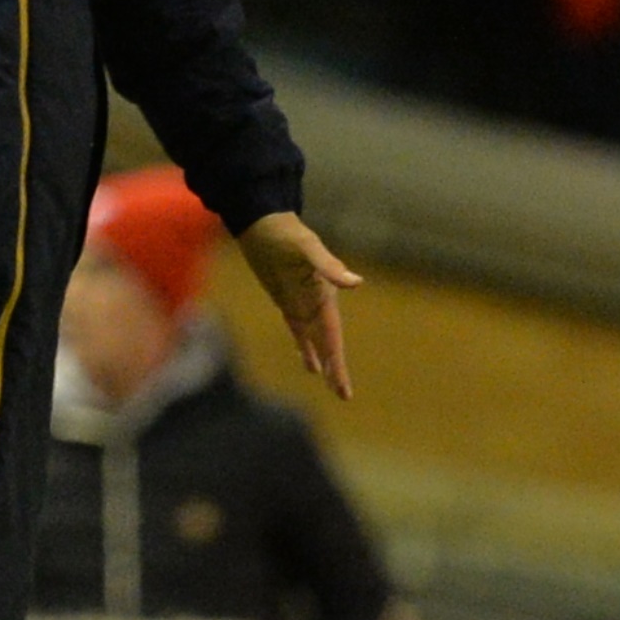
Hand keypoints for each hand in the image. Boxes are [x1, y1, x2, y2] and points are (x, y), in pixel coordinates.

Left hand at [237, 210, 360, 400]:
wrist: (263, 223)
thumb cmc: (285, 232)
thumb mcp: (307, 248)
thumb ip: (329, 266)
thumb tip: (356, 283)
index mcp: (325, 294)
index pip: (333, 336)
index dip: (337, 362)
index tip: (342, 387)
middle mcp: (317, 301)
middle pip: (328, 343)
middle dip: (336, 369)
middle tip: (344, 396)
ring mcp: (302, 302)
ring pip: (314, 339)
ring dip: (322, 360)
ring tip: (329, 384)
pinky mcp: (286, 299)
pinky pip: (297, 330)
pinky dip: (303, 346)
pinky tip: (308, 364)